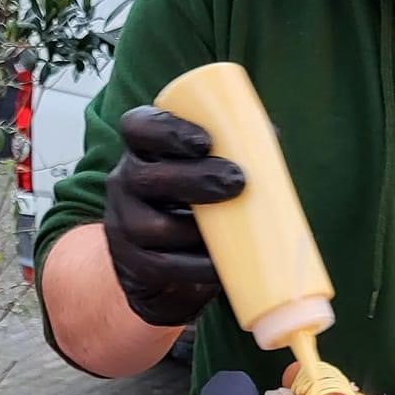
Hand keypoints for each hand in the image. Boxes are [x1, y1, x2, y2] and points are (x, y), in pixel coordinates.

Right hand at [103, 107, 243, 326]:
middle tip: (237, 181)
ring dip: (193, 228)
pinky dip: (192, 266)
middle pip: (145, 177)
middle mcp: (125, 183)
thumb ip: (233, 150)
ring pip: (150, 226)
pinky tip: (217, 265)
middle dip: (192, 178)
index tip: (206, 141)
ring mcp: (123, 225)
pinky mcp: (133, 264)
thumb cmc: (199, 203)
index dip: (166, 130)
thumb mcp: (207, 170)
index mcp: (143, 151)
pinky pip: (159, 266)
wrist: (174, 265)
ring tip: (232, 230)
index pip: (137, 128)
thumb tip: (271, 138)